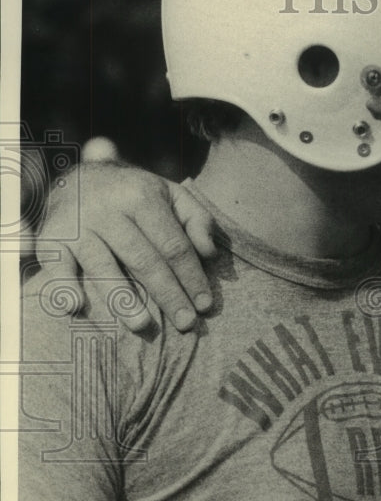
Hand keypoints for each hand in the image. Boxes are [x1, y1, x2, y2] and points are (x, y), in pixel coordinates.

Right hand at [36, 162, 216, 331]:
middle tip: (186, 324)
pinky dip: (63, 286)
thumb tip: (209, 253)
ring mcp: (78, 225)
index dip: (192, 276)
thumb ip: (198, 220)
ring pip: (103, 267)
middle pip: (144, 260)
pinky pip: (56, 266)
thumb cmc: (135, 194)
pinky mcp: (51, 238)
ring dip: (122, 299)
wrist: (78, 175)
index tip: (205, 305)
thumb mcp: (171, 195)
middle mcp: (109, 211)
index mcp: (143, 198)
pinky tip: (76, 308)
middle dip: (168, 294)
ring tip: (143, 325)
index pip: (174, 245)